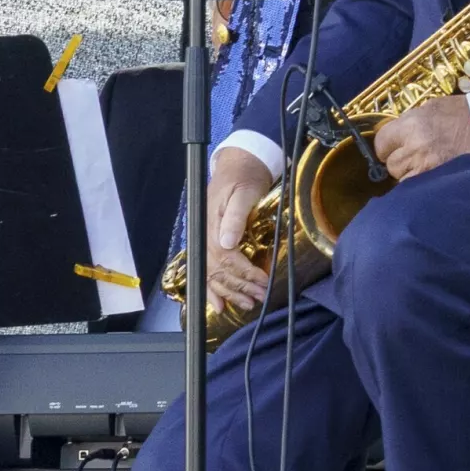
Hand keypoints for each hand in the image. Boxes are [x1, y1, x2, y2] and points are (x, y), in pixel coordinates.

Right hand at [205, 147, 275, 313]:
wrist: (239, 166)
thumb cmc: (244, 178)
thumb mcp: (243, 192)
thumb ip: (235, 217)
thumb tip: (227, 242)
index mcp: (213, 226)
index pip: (227, 258)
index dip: (244, 273)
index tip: (262, 282)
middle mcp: (207, 236)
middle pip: (220, 270)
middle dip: (240, 287)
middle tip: (259, 297)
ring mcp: (208, 240)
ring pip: (214, 274)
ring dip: (230, 292)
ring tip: (247, 304)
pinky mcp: (213, 242)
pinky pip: (209, 270)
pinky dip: (213, 289)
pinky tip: (219, 304)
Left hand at [374, 95, 469, 181]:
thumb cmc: (464, 114)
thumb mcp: (432, 107)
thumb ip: (410, 121)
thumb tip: (396, 134)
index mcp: (411, 124)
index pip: (381, 143)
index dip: (387, 147)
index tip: (393, 148)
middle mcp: (415, 147)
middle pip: (391, 164)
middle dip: (399, 162)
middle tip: (414, 157)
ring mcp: (426, 166)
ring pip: (403, 179)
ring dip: (410, 175)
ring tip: (425, 167)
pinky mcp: (438, 180)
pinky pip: (418, 188)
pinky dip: (421, 185)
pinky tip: (432, 177)